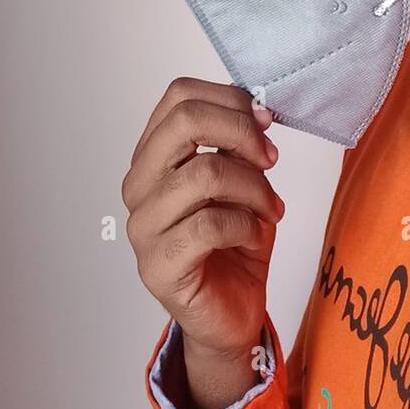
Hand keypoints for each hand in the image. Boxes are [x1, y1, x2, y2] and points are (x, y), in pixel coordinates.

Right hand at [122, 79, 283, 364]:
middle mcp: (139, 185)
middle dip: (241, 131)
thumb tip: (256, 112)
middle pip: (184, 122)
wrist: (231, 311)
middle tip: (271, 158)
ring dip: (253, 187)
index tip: (265, 120)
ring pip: (204, 173)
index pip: (179, 97)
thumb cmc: (235, 241)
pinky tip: (255, 234)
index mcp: (153, 156)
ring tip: (270, 207)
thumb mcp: (243, 179)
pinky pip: (209, 225)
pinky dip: (246, 225)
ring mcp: (143, 226)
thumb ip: (238, 144)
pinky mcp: (157, 265)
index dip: (229, 98)